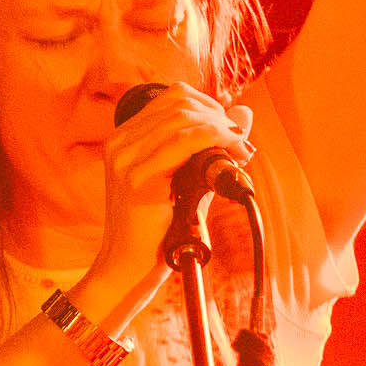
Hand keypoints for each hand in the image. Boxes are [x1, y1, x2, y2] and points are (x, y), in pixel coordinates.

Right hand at [84, 84, 255, 305]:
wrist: (129, 268)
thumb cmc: (159, 228)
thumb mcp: (188, 178)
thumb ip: (212, 145)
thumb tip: (245, 113)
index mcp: (125, 137)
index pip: (172, 97)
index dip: (209, 105)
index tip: (232, 128)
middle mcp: (120, 142)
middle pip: (179, 103)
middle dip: (219, 117)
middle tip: (242, 141)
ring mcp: (125, 158)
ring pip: (182, 118)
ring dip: (221, 129)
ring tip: (240, 148)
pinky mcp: (137, 177)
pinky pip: (182, 143)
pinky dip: (213, 140)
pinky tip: (230, 151)